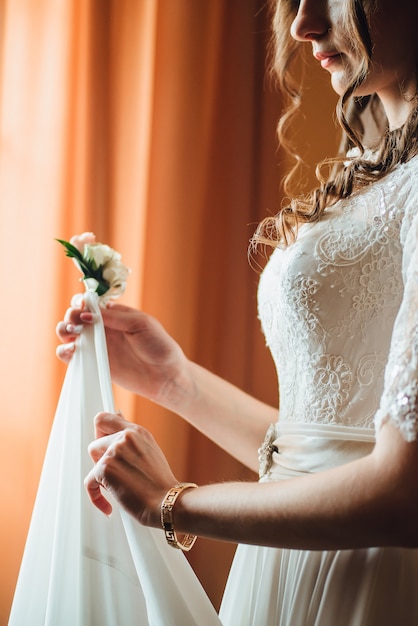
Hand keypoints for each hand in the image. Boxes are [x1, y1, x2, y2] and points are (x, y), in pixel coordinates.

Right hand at [56, 298, 189, 406]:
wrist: (166, 376)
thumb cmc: (159, 346)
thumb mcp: (141, 324)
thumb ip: (115, 317)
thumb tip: (88, 314)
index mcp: (114, 314)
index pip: (90, 303)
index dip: (81, 302)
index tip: (82, 307)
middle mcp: (103, 328)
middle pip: (76, 316)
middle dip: (70, 316)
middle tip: (76, 324)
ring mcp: (97, 346)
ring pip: (69, 334)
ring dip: (63, 331)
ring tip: (72, 336)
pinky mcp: (94, 364)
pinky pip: (72, 356)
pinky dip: (65, 352)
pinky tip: (71, 351)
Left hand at [85, 412, 177, 523]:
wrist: (167, 502)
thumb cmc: (161, 484)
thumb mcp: (150, 452)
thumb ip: (131, 440)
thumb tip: (116, 426)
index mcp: (137, 432)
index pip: (104, 419)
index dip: (99, 433)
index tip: (101, 444)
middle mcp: (125, 437)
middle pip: (95, 444)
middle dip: (101, 461)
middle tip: (116, 474)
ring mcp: (114, 451)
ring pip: (93, 462)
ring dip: (100, 477)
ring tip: (117, 486)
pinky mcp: (105, 468)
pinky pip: (89, 483)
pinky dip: (96, 498)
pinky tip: (108, 505)